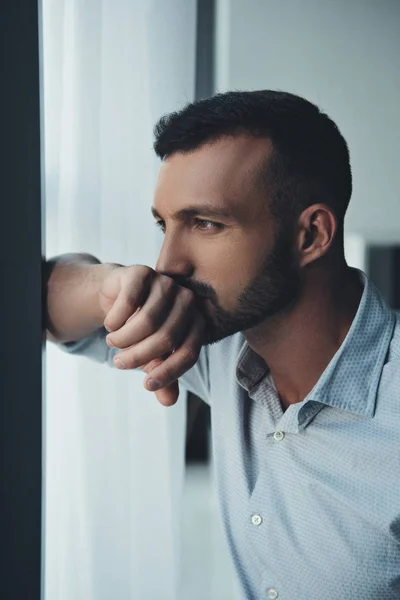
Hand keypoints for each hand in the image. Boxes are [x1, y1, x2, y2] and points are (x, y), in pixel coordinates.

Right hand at [99, 265, 204, 405]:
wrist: (118, 298)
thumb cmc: (142, 331)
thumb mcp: (152, 357)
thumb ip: (162, 378)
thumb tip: (168, 401)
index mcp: (196, 322)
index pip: (189, 352)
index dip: (169, 372)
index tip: (147, 386)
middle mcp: (186, 300)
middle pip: (166, 338)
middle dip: (139, 356)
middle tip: (119, 363)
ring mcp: (165, 283)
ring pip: (147, 321)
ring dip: (124, 339)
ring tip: (114, 344)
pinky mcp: (142, 272)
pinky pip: (128, 303)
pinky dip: (115, 321)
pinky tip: (110, 324)